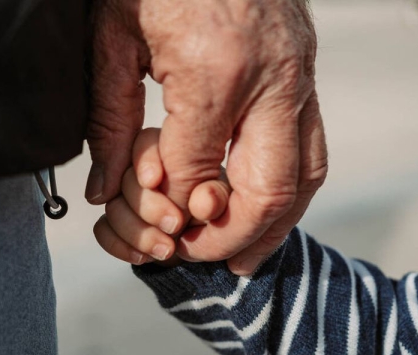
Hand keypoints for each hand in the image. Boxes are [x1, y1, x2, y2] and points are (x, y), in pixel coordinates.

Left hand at [86, 0, 326, 274]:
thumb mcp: (113, 33)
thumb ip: (110, 117)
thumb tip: (104, 188)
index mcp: (216, 69)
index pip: (196, 171)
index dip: (173, 208)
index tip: (155, 224)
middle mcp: (272, 77)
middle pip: (269, 188)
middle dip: (234, 235)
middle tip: (204, 258)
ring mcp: (300, 70)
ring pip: (306, 173)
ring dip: (278, 224)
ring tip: (246, 254)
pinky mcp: (308, 65)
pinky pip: (314, 142)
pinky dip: (294, 187)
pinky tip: (269, 206)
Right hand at [93, 128, 230, 265]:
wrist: (212, 246)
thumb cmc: (223, 216)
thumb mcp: (225, 202)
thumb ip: (216, 196)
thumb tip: (203, 205)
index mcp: (170, 150)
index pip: (144, 141)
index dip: (145, 159)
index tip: (152, 180)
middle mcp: (144, 170)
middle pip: (125, 176)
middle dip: (148, 206)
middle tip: (175, 225)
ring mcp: (128, 197)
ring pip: (112, 204)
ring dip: (136, 231)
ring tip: (166, 248)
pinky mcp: (117, 224)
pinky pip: (102, 229)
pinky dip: (118, 244)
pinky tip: (141, 256)